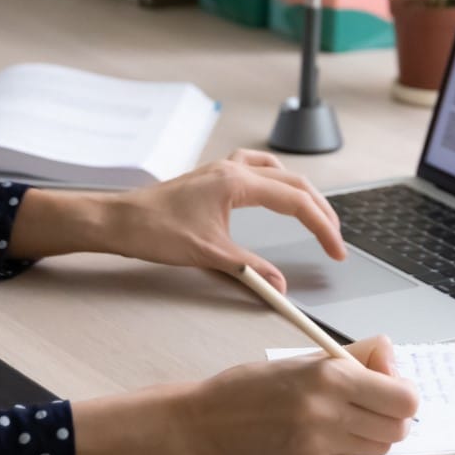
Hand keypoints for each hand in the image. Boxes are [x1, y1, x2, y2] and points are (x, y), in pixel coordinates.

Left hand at [104, 148, 345, 290]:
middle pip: (294, 183)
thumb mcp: (209, 255)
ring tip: (314, 214)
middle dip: (320, 211)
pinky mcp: (212, 177)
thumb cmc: (155, 231)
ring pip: (277, 171)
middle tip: (334, 239)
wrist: (118, 220)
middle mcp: (233, 169)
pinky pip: (255, 168)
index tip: (336, 250)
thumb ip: (250, 269)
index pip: (296, 202)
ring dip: (300, 192)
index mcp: (237, 183)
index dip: (322, 227)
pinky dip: (274, 180)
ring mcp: (222, 169)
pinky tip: (274, 192)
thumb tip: (280, 286)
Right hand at [183, 335, 420, 454]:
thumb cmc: (251, 387)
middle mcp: (328, 414)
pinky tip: (310, 438)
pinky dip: (338, 451)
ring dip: (367, 435)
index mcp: (329, 377)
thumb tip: (392, 359)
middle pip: (398, 429)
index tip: (391, 390)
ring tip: (338, 421)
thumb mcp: (303, 359)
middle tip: (370, 408)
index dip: (402, 394)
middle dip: (390, 418)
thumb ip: (354, 357)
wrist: (205, 425)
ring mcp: (320, 448)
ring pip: (377, 448)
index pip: (404, 398)